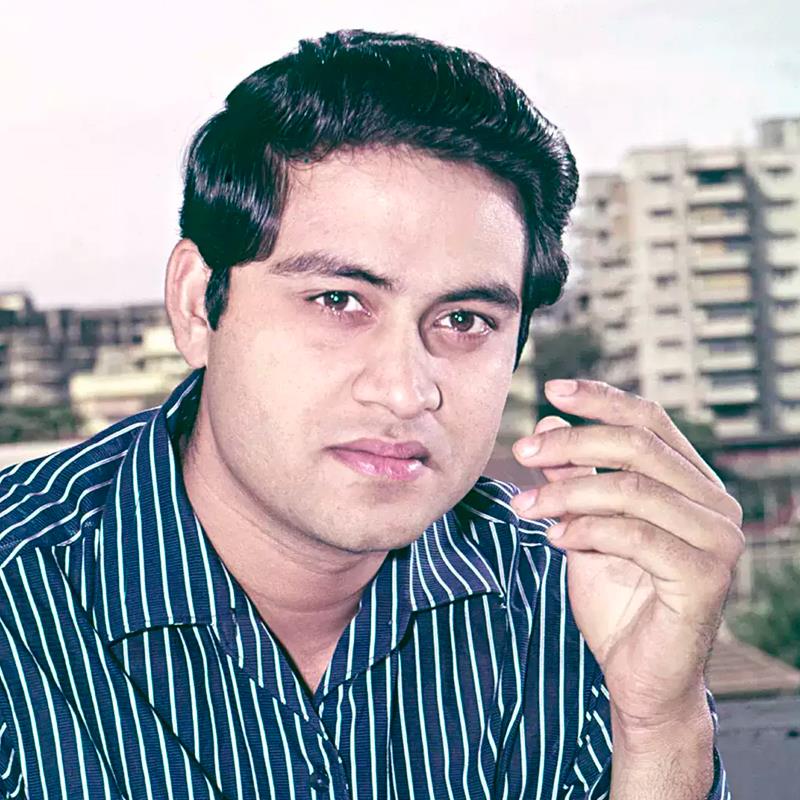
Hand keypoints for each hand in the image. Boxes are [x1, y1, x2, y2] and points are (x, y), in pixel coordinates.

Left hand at [510, 379, 744, 732]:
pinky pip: (634, 535)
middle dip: (571, 444)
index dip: (601, 399)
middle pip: (638, 445)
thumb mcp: (583, 524)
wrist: (637, 674)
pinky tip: (553, 539)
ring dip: (566, 492)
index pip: (650, 420)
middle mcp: (715, 503)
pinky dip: (585, 531)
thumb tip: (548, 425)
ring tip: (525, 508)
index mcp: (691, 483)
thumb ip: (572, 477)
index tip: (551, 389)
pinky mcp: (706, 576)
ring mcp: (718, 539)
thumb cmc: (616, 599)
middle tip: (521, 452)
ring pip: (631, 487)